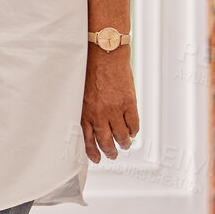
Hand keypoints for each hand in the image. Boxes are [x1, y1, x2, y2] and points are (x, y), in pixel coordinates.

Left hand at [82, 46, 138, 162]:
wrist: (104, 54)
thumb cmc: (89, 69)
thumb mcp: (80, 92)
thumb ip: (85, 108)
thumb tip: (88, 123)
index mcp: (84, 112)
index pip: (87, 140)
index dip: (92, 152)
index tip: (96, 159)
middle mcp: (99, 114)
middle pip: (105, 142)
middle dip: (110, 151)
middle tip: (113, 155)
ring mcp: (115, 110)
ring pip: (121, 135)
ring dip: (124, 143)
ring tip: (125, 145)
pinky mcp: (129, 103)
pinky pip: (133, 124)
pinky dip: (134, 131)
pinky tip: (133, 133)